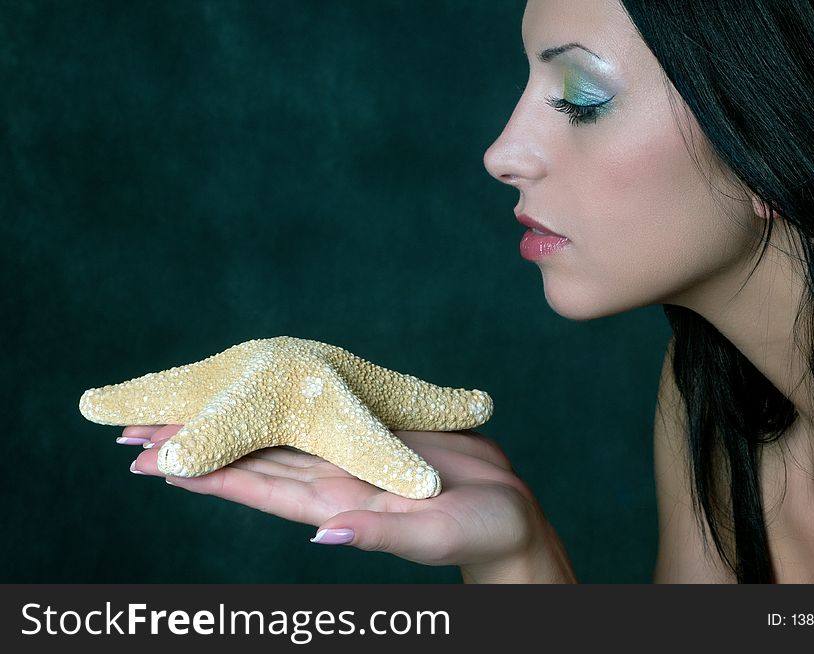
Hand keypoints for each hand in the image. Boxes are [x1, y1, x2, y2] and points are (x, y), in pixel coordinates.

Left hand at [121, 424, 574, 580]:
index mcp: (341, 504)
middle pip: (252, 460)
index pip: (257, 488)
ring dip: (227, 425)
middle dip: (196, 449)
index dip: (204, 477)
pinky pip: (319, 416)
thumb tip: (321, 537)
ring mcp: (351, 456)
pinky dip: (283, 408)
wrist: (511, 512)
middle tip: (135, 432)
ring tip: (178, 412)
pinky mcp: (374, 435)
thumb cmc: (482, 532)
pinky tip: (260, 396)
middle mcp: (334, 480)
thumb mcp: (433, 535)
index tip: (149, 466)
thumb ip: (380, 534)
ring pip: (277, 437)